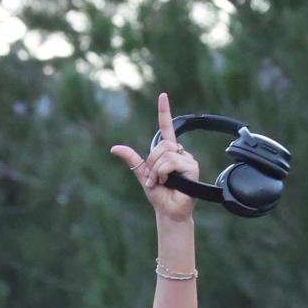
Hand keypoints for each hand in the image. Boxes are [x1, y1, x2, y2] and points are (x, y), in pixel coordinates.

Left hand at [110, 90, 200, 226]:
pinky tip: (168, 183)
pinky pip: (172, 162)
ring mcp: (188, 160)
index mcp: (168, 153)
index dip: (164, 112)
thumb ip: (132, 159)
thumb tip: (114, 147)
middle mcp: (179, 154)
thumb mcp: (142, 174)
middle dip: (153, 162)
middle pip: (163, 145)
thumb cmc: (159, 195)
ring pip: (166, 154)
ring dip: (157, 170)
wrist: (168, 211)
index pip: (166, 128)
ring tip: (160, 183)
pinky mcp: (193, 168)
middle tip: (154, 178)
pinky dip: (164, 173)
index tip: (162, 96)